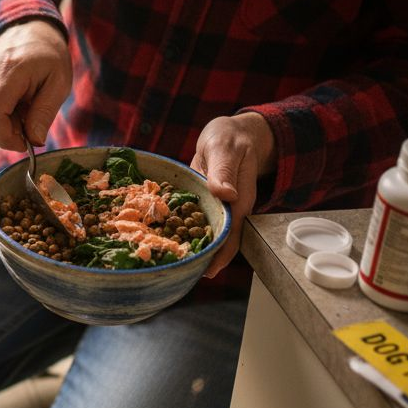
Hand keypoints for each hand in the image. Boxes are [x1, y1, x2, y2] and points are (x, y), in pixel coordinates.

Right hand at [0, 20, 70, 150]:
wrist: (29, 28)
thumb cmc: (48, 56)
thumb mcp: (59, 83)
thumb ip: (45, 113)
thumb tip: (34, 141)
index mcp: (8, 70)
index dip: (5, 137)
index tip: (25, 142)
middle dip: (3, 135)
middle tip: (26, 126)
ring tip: (20, 110)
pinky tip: (9, 103)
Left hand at [190, 112, 275, 277]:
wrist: (231, 133)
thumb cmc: (229, 138)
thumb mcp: (225, 148)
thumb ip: (224, 171)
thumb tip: (226, 195)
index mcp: (239, 199)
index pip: (232, 232)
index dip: (222, 254)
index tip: (208, 271)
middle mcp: (231, 208)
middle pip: (221, 239)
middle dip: (206, 258)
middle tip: (184, 274)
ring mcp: (219, 207)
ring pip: (208, 232)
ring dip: (193, 247)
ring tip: (175, 264)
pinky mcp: (206, 203)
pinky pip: (196, 221)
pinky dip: (183, 231)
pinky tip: (167, 240)